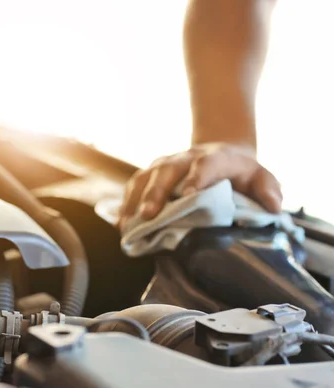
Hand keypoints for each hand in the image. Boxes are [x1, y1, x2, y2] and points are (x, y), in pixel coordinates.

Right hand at [118, 142, 281, 227]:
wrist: (219, 154)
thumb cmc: (240, 174)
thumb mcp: (260, 177)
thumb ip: (268, 189)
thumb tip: (274, 206)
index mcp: (216, 158)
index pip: (207, 164)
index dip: (198, 177)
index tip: (190, 194)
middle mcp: (185, 158)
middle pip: (167, 171)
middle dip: (156, 193)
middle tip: (149, 215)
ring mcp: (164, 165)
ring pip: (145, 177)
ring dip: (135, 200)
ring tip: (128, 224)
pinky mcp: (150, 174)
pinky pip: (134, 186)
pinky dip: (126, 204)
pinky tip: (122, 224)